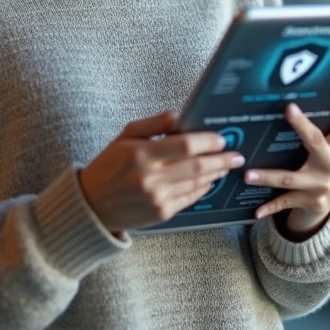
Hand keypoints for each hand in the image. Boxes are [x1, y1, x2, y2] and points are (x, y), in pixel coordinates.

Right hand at [78, 111, 245, 234]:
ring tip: (226, 165)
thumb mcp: (125, 137)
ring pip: (198, 183)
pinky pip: (190, 198)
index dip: (208, 141)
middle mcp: (151, 178)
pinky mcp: (162, 213)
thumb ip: (153, 125)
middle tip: (237, 155)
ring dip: (216, 173)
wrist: (92, 205)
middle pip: (198, 166)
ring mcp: (158, 198)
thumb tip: (180, 116)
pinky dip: (203, 188)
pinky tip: (209, 181)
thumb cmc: (108, 165)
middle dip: (222, 159)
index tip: (221, 138)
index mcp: (141, 154)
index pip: (185, 145)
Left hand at [243, 78, 329, 238]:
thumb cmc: (322, 166)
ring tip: (248, 174)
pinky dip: (269, 207)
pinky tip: (255, 211)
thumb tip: (312, 92)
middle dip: (302, 126)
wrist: (326, 206)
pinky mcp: (308, 202)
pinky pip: (285, 203)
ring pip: (291, 179)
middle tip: (289, 109)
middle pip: (316, 142)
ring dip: (269, 176)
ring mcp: (320, 185)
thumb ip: (325, 126)